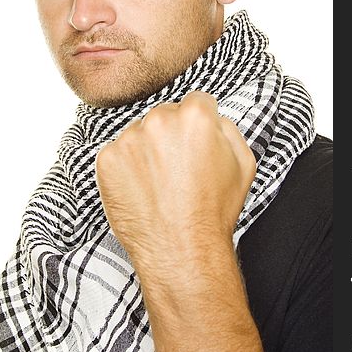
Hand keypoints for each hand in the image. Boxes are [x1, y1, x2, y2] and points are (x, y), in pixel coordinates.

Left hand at [95, 91, 255, 274]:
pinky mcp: (107, 159)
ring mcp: (129, 139)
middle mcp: (159, 120)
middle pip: (165, 115)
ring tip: (160, 182)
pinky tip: (143, 188)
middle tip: (178, 168)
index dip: (199, 123)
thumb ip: (228, 128)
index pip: (196, 101)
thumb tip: (212, 117)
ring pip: (139, 133)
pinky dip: (127, 167)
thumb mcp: (243, 163)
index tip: (196, 141)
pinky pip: (118, 153)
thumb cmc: (212, 212)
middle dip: (171, 135)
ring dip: (147, 150)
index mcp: (195, 116)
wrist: (181, 250)